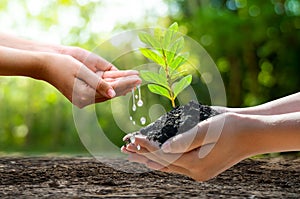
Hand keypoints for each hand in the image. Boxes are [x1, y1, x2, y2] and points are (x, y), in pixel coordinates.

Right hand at [41, 52, 140, 107]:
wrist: (45, 65)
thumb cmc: (61, 65)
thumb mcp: (81, 72)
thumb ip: (98, 83)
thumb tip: (114, 94)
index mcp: (84, 96)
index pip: (111, 91)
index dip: (125, 84)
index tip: (137, 79)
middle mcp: (86, 99)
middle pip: (111, 93)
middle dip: (126, 86)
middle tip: (140, 80)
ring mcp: (85, 96)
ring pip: (108, 92)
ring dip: (122, 86)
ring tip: (135, 82)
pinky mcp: (84, 93)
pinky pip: (102, 90)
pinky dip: (113, 86)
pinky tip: (122, 84)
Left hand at [121, 113, 262, 180]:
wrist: (252, 134)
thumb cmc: (231, 127)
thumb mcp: (207, 130)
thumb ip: (184, 140)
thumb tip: (162, 148)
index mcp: (196, 165)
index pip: (163, 155)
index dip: (147, 147)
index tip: (132, 138)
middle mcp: (196, 172)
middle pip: (163, 163)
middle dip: (143, 155)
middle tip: (125, 151)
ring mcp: (199, 172)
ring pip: (168, 166)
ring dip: (151, 159)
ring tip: (135, 155)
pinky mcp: (202, 168)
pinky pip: (177, 165)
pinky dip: (164, 160)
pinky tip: (156, 157)